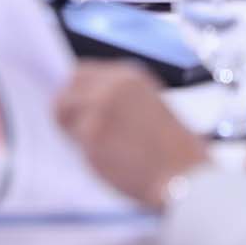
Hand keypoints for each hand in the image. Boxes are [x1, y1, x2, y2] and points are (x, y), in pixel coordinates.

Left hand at [55, 61, 207, 207]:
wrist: (182, 171)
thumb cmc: (170, 147)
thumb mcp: (147, 104)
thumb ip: (116, 97)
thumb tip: (83, 101)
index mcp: (128, 75)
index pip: (80, 73)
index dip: (75, 92)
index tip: (76, 107)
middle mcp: (111, 85)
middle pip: (66, 90)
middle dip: (68, 110)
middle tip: (80, 132)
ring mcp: (99, 108)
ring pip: (63, 115)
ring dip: (73, 132)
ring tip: (101, 147)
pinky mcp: (91, 134)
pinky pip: (72, 142)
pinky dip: (83, 153)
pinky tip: (108, 158)